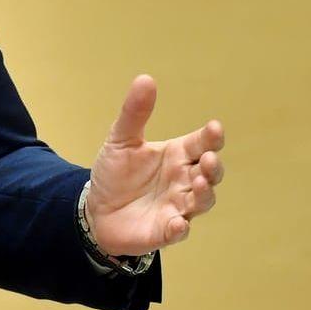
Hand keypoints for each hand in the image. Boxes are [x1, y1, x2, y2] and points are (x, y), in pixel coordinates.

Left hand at [85, 75, 224, 256]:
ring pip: (202, 201)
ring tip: (198, 181)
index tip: (214, 128)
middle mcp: (183, 181)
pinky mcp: (165, 230)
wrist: (95, 209)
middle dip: (213, 167)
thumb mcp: (121, 140)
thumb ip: (135, 113)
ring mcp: (178, 206)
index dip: (211, 137)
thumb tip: (145, 78)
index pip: (201, 144)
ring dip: (204, 193)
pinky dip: (180, 227)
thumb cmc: (115, 173)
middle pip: (210, 174)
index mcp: (177, 156)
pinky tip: (178, 222)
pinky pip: (178, 231)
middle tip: (209, 159)